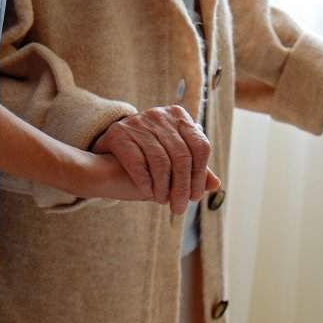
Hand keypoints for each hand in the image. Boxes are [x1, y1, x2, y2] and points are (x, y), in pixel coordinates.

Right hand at [91, 105, 219, 213]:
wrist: (106, 157)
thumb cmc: (147, 159)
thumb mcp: (174, 160)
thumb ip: (195, 169)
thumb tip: (216, 184)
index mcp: (178, 116)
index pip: (200, 145)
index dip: (200, 174)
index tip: (195, 196)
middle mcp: (159, 115)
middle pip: (181, 156)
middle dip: (182, 187)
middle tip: (179, 208)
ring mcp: (138, 122)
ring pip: (161, 161)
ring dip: (164, 188)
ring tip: (164, 202)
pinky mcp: (118, 134)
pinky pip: (138, 162)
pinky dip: (146, 181)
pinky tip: (148, 192)